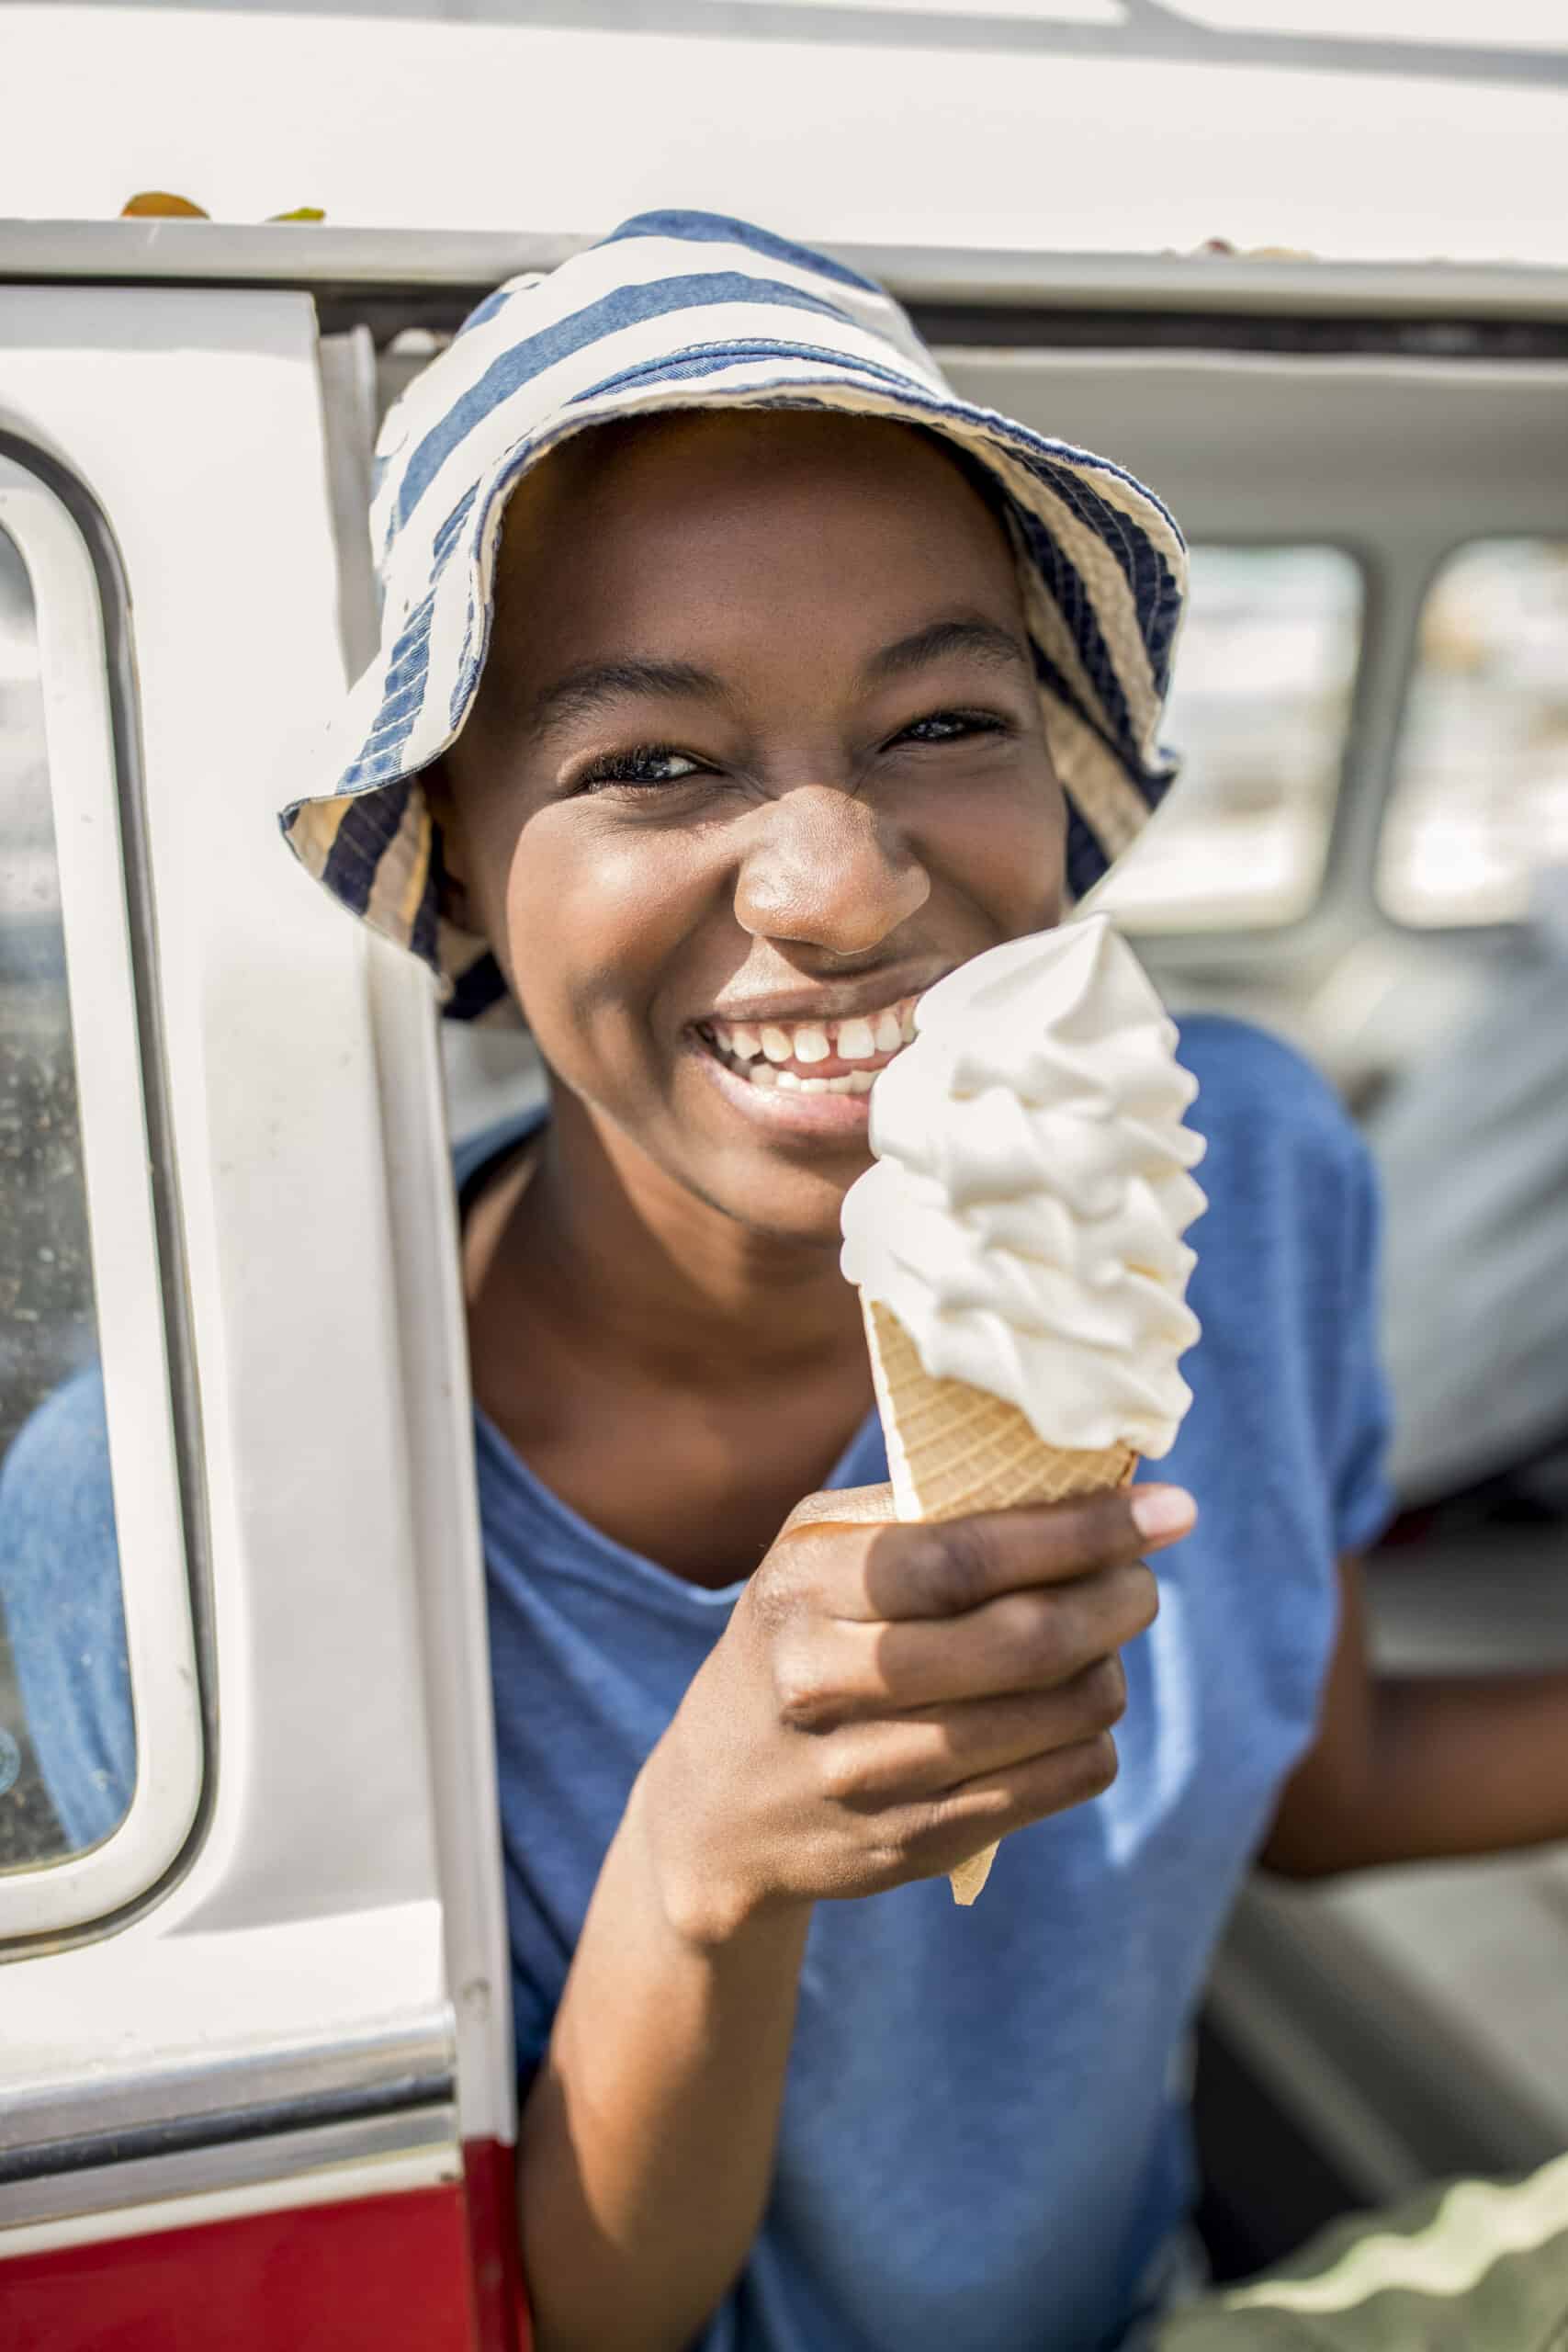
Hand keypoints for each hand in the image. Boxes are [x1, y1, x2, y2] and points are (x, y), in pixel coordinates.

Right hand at [635, 1481, 1193, 1942]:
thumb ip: (912, 1509)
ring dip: (1110, 1669)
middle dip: (1116, 1599)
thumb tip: (1064, 1476)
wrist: (716, 1805)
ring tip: (1103, 1642)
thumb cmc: (793, 1639)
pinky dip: (1092, 1738)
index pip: (964, 1558)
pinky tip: (1075, 1710)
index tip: (1166, 1509)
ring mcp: (869, 1775)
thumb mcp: (812, 1555)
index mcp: (803, 1589)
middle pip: (1024, 1641)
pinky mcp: (914, 1843)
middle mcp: (825, 1684)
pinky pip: (1056, 1783)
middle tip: (1143, 1579)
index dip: (1079, 1533)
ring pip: (1058, 1716)